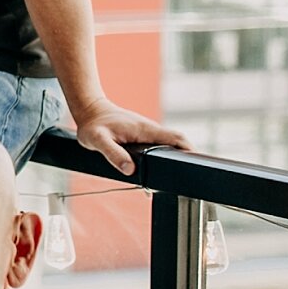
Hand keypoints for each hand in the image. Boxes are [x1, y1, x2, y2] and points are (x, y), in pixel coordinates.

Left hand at [73, 98, 190, 176]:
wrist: (89, 111)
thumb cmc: (93, 125)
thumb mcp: (98, 140)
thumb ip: (113, 154)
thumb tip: (130, 169)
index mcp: (146, 130)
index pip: (177, 138)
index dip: (190, 150)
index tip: (198, 164)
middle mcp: (150, 130)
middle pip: (177, 143)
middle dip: (187, 158)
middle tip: (189, 177)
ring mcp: (148, 133)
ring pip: (169, 145)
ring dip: (176, 157)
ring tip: (178, 177)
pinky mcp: (143, 136)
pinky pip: (159, 146)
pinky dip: (165, 156)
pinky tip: (161, 171)